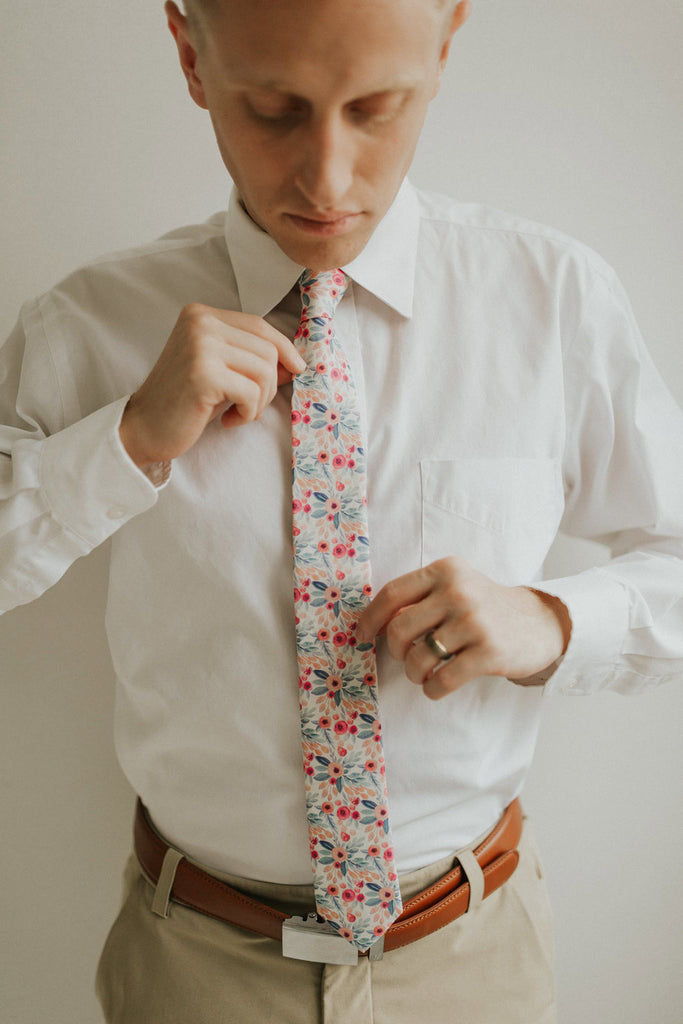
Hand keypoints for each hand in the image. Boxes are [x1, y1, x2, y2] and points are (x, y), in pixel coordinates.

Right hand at [119, 303, 305, 466]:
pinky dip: (248, 413)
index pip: (259, 325)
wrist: (144, 429)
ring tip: (237, 413)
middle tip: (247, 406)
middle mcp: (199, 321)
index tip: (296, 370)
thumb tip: (297, 362)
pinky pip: (252, 392)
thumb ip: (253, 360)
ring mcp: (200, 345)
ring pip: (265, 370)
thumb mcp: (223, 372)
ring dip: (259, 401)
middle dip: (269, 384)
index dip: (284, 349)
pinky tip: (227, 421)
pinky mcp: (203, 373)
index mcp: (200, 314)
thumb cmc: (185, 402)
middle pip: (267, 349)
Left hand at [357, 556, 570, 700]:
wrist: (539, 623)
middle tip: (407, 658)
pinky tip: (437, 686)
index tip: (362, 637)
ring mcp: (475, 621)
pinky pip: (442, 680)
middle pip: (400, 629)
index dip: (371, 619)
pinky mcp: (489, 652)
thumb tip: (374, 626)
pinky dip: (432, 689)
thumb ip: (419, 599)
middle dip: (395, 651)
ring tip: (423, 674)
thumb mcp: (454, 587)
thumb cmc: (484, 608)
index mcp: (445, 570)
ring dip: (414, 673)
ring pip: (419, 658)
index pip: (392, 593)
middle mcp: (459, 591)